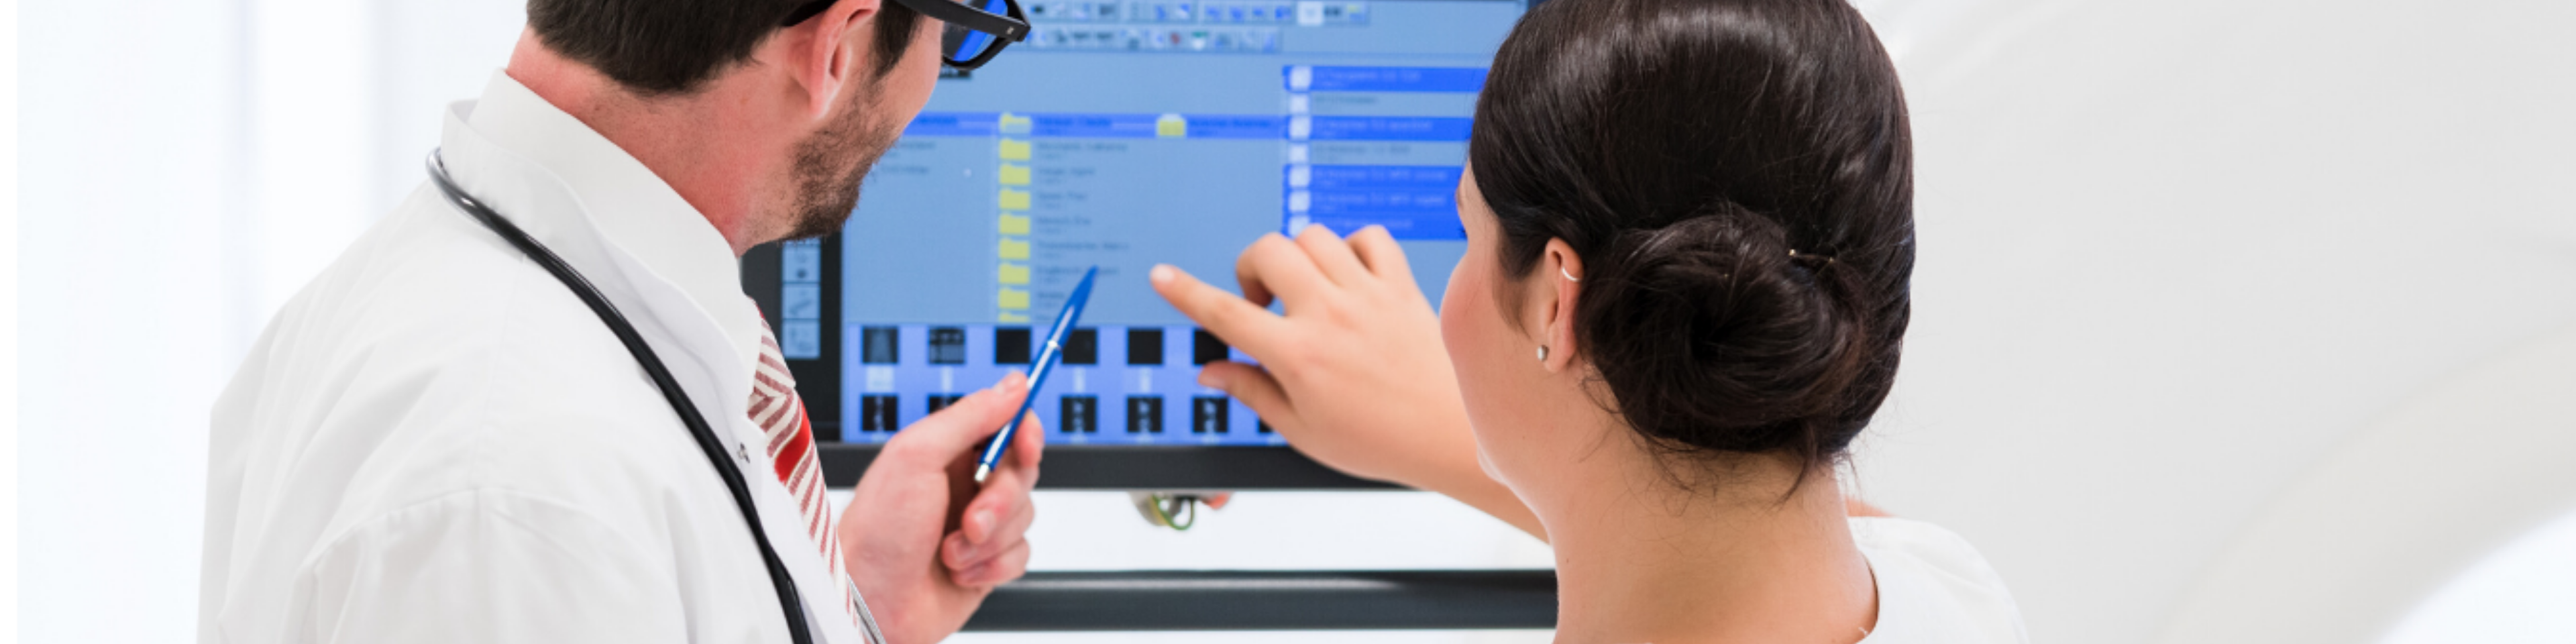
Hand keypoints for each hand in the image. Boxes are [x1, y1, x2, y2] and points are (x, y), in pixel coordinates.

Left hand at [837, 372, 1042, 643]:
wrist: (869, 604)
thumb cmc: (877, 532)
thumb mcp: (917, 456)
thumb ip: (970, 416)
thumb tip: (1013, 385)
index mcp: (945, 451)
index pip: (1004, 424)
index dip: (1023, 431)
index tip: (1023, 444)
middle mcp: (963, 485)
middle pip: (1022, 473)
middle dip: (1001, 499)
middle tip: (970, 517)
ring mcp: (977, 525)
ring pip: (1025, 516)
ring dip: (990, 539)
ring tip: (949, 551)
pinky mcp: (986, 562)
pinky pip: (1020, 555)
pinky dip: (992, 567)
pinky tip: (959, 572)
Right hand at [1149, 225, 1475, 490]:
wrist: (1451, 435)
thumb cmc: (1377, 442)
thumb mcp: (1302, 429)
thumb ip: (1251, 392)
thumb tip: (1210, 370)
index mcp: (1297, 356)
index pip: (1225, 313)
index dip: (1185, 292)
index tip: (1161, 276)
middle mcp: (1329, 315)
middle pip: (1266, 252)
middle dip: (1250, 270)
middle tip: (1262, 304)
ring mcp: (1367, 295)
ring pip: (1312, 237)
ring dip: (1297, 257)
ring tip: (1306, 292)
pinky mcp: (1400, 285)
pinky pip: (1368, 237)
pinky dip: (1351, 248)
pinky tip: (1349, 278)